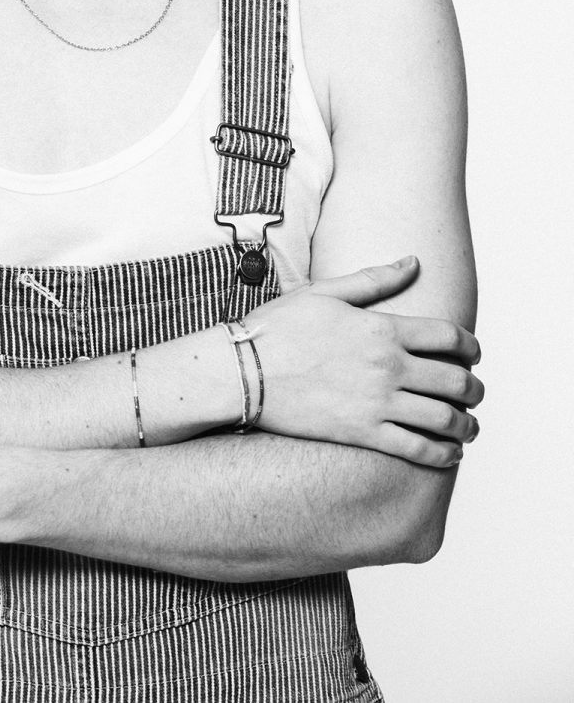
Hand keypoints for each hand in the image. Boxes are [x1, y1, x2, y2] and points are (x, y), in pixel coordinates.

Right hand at [245, 257, 483, 466]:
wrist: (242, 370)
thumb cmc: (279, 328)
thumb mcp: (325, 292)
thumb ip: (374, 279)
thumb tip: (413, 262)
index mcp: (382, 328)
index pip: (449, 336)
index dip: (471, 346)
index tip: (473, 354)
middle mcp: (388, 366)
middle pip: (456, 380)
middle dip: (474, 389)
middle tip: (475, 393)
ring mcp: (377, 402)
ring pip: (444, 419)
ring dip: (467, 425)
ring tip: (469, 427)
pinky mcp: (363, 433)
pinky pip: (418, 450)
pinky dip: (443, 455)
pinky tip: (449, 454)